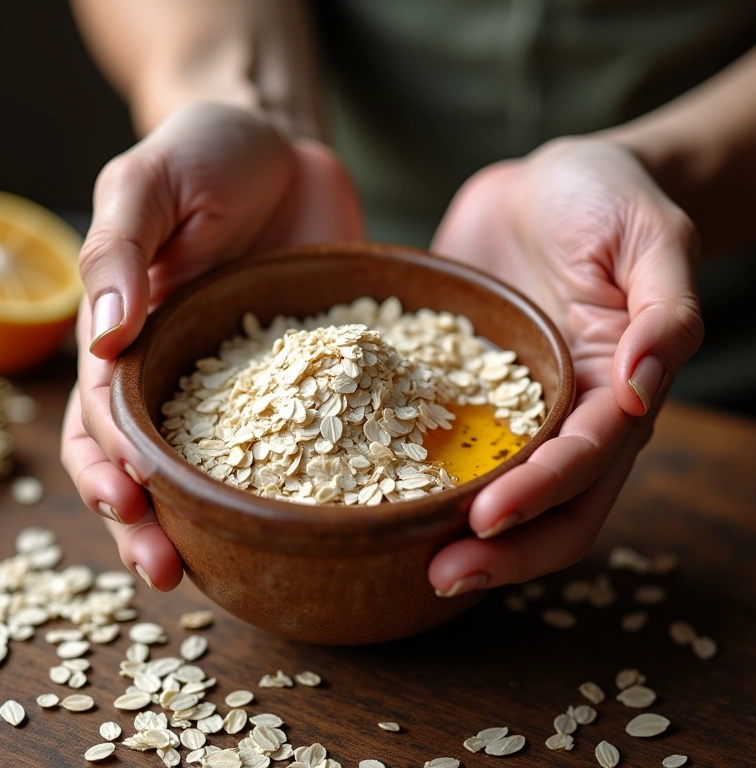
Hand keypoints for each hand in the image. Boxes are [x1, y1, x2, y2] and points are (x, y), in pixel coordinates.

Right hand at [61, 102, 363, 589]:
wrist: (283, 149)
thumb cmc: (203, 156)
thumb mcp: (148, 185)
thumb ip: (121, 252)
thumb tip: (102, 333)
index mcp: (131, 339)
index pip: (104, 417)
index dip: (107, 465)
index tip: (126, 499)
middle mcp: (183, 373)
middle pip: (152, 463)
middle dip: (148, 520)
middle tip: (164, 569)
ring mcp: (247, 383)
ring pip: (221, 466)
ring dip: (210, 520)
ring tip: (217, 568)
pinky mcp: (307, 377)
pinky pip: (304, 433)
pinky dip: (297, 477)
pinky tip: (313, 513)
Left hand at [428, 137, 703, 594]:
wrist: (547, 182)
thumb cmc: (610, 200)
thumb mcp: (652, 239)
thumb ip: (664, 312)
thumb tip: (643, 389)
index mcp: (614, 392)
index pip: (585, 464)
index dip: (541, 496)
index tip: (485, 519)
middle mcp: (564, 414)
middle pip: (546, 506)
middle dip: (500, 548)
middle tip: (440, 575)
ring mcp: (508, 405)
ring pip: (492, 486)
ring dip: (455, 529)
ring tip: (398, 557)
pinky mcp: (461, 384)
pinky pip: (438, 433)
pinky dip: (410, 465)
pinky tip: (365, 483)